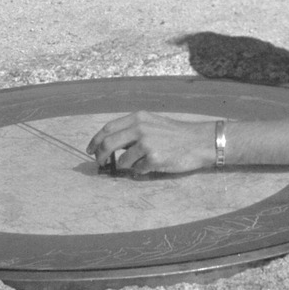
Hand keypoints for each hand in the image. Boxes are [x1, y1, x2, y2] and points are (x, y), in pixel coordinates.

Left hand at [86, 111, 215, 175]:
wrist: (198, 141)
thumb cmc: (175, 134)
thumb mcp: (152, 123)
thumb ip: (132, 130)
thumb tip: (111, 145)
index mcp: (138, 118)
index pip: (108, 128)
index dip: (95, 140)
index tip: (90, 150)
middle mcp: (140, 128)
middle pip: (108, 143)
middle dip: (99, 155)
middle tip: (99, 163)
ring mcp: (147, 143)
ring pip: (122, 161)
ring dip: (124, 166)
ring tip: (137, 164)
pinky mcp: (154, 158)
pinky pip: (137, 170)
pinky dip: (140, 171)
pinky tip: (151, 166)